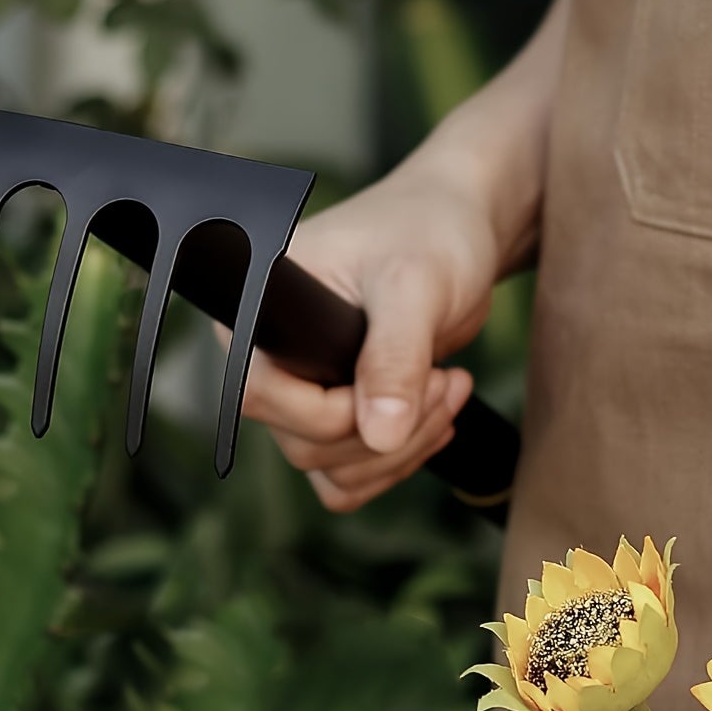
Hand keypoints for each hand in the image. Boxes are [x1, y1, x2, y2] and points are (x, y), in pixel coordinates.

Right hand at [240, 159, 510, 512]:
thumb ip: (394, 356)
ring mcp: (299, 393)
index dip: (335, 408)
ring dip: (401, 448)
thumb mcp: (414, 285)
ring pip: (330, 471)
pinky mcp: (333, 416)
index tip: (410, 374)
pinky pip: (347, 477)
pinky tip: (434, 414)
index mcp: (256, 312)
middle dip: (389, 428)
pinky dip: (396, 460)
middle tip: (446, 379)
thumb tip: (379, 435)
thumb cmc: (427, 233)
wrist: (455, 232)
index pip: (264, 395)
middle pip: (304, 445)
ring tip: (449, 388)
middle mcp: (266, 358)